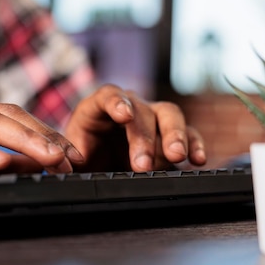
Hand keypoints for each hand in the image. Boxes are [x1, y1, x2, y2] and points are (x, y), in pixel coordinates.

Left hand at [64, 84, 206, 171]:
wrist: (98, 167)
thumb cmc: (83, 158)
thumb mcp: (71, 158)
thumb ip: (69, 157)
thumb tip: (67, 163)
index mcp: (98, 108)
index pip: (108, 96)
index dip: (116, 103)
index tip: (124, 115)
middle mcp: (128, 107)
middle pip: (142, 110)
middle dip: (144, 137)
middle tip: (144, 164)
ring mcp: (152, 118)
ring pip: (169, 115)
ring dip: (174, 136)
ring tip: (177, 157)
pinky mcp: (171, 135)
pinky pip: (188, 134)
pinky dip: (194, 145)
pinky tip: (198, 160)